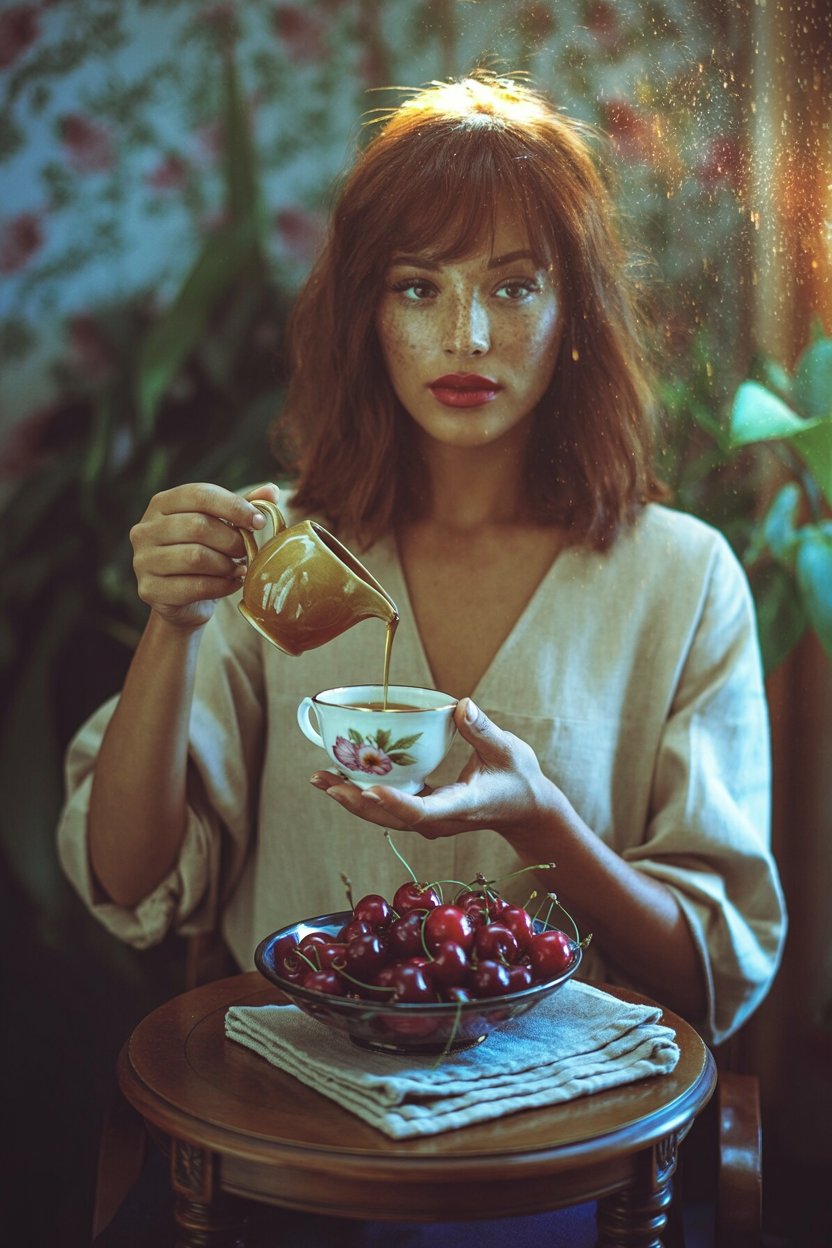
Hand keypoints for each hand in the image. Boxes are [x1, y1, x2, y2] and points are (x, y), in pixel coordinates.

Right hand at [130, 481, 279, 629]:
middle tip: (247, 551)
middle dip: (232, 540)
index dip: (234, 506)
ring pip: (196, 557)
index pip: (200, 494)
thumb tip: (271, 490)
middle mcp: (145, 529)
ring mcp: (143, 560)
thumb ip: (243, 507)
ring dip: (227, 565)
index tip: (259, 522)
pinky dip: (221, 586)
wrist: (185, 601)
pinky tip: (231, 584)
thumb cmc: (206, 555)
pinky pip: (195, 586)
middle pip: (198, 526)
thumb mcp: (223, 526)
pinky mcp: (150, 590)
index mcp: (162, 504)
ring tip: (239, 568)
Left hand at [310, 698, 564, 841]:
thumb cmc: (520, 780)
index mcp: (461, 806)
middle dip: (354, 800)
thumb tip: (462, 705)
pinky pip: (389, 807)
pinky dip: (364, 794)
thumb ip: (483, 730)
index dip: (395, 802)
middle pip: (390, 817)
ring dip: (351, 798)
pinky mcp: (425, 812)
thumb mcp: (508, 750)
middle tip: (323, 780)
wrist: (527, 810)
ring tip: (319, 779)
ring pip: (384, 815)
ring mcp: (430, 819)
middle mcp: (439, 819)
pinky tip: (342, 778)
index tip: (370, 789)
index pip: (423, 811)